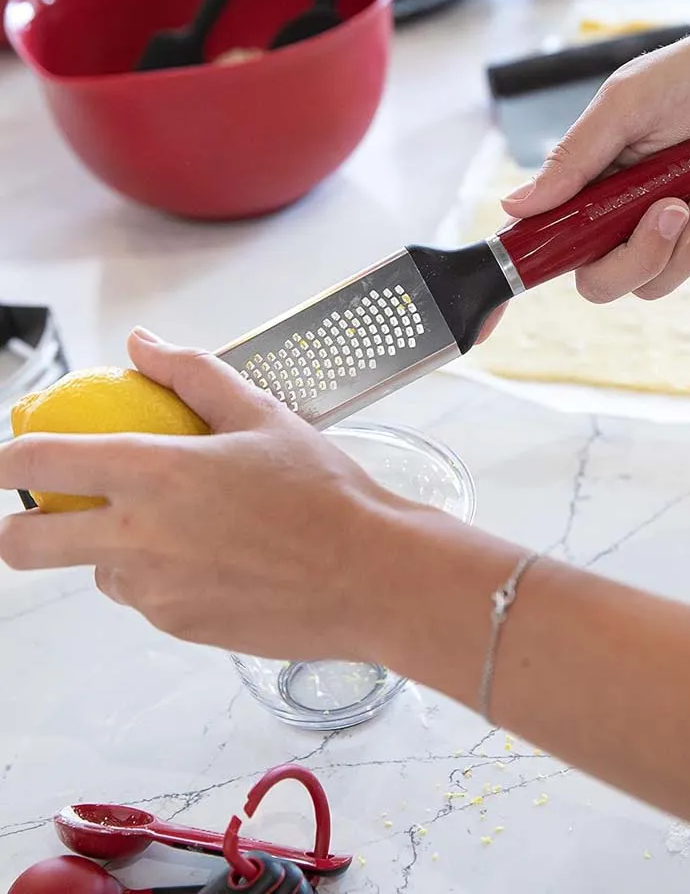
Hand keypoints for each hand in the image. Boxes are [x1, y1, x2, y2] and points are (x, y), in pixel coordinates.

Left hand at [0, 330, 407, 660]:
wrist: (370, 576)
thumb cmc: (323, 492)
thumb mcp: (261, 414)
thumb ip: (191, 374)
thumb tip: (142, 345)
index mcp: (154, 472)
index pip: (39, 463)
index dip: (7, 458)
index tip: (10, 456)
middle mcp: (138, 537)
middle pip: (23, 545)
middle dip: (17, 526)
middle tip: (48, 509)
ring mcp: (153, 591)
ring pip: (92, 572)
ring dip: (108, 550)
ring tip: (177, 526)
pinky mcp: (177, 627)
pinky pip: (143, 598)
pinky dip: (156, 577)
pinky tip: (213, 556)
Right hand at [498, 0, 689, 304]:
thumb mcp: (625, 104)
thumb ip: (573, 158)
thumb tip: (515, 206)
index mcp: (585, 183)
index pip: (544, 240)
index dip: (531, 269)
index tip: (510, 308)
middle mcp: (616, 214)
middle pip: (602, 281)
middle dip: (641, 257)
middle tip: (671, 209)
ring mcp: (660, 229)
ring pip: (658, 282)